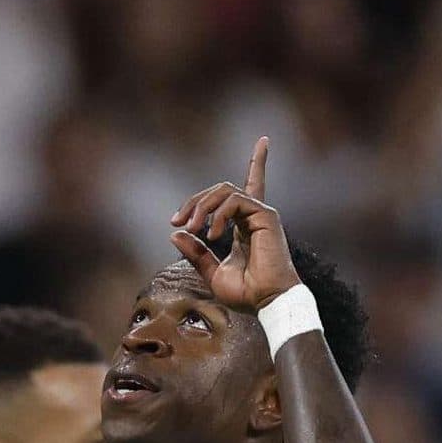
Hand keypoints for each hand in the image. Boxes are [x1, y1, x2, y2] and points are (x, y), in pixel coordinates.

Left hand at [168, 137, 300, 309]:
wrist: (266, 301)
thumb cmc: (245, 292)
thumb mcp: (211, 271)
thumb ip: (195, 252)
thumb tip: (175, 234)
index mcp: (245, 225)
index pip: (249, 187)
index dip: (258, 161)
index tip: (264, 141)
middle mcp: (254, 215)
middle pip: (221, 190)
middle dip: (194, 200)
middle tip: (176, 221)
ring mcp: (260, 214)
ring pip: (224, 191)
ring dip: (201, 206)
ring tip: (193, 228)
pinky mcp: (265, 216)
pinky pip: (234, 201)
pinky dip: (217, 214)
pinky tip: (212, 233)